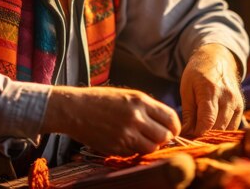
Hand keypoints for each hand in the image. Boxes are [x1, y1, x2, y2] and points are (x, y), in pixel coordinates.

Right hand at [41, 86, 180, 155]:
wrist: (75, 110)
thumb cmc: (101, 101)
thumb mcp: (128, 96)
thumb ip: (147, 108)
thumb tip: (165, 123)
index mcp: (140, 101)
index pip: (171, 118)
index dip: (174, 127)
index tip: (171, 130)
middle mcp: (136, 118)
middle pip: (164, 136)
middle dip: (163, 139)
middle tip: (156, 137)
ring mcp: (126, 134)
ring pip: (152, 148)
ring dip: (150, 146)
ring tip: (141, 140)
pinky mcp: (116, 148)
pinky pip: (135, 154)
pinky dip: (135, 151)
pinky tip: (127, 142)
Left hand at [180, 44, 243, 135]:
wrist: (218, 58)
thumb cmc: (197, 73)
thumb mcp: (186, 89)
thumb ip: (188, 113)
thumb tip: (186, 134)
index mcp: (211, 91)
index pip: (207, 122)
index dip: (197, 133)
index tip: (188, 135)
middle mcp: (228, 97)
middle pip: (218, 128)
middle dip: (204, 135)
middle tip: (192, 135)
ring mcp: (237, 102)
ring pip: (227, 129)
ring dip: (214, 134)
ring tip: (201, 130)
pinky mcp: (241, 106)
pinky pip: (233, 126)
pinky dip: (223, 130)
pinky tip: (212, 127)